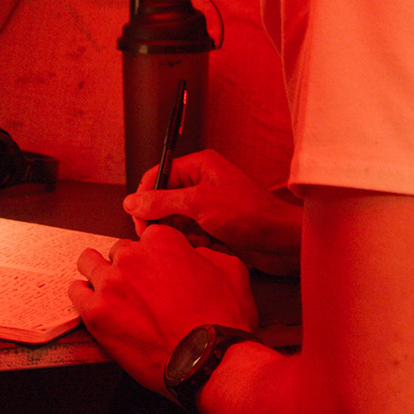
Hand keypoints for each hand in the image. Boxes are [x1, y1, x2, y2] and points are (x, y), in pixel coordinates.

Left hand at [69, 223, 257, 394]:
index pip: (148, 236)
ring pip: (89, 263)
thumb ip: (206, 252)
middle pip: (119, 251)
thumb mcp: (232, 271)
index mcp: (163, 241)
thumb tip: (195, 253)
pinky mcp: (96, 313)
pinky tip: (95, 305)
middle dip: (128, 267)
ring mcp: (111, 283)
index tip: (158, 270)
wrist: (209, 361)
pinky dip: (84, 296)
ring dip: (99, 274)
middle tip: (141, 290)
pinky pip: (75, 292)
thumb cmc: (222, 322)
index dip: (154, 255)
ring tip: (112, 292)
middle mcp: (133, 256)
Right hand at [129, 149, 302, 274]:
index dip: (145, 198)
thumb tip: (131, 202)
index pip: (157, 175)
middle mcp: (202, 182)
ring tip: (197, 241)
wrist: (282, 241)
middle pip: (163, 200)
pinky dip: (193, 243)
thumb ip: (161, 201)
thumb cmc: (249, 214)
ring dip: (180, 234)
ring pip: (175, 221)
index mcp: (199, 166)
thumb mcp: (199, 204)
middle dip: (163, 220)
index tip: (140, 221)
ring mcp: (209, 205)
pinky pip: (190, 235)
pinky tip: (208, 247)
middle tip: (165, 237)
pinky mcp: (215, 226)